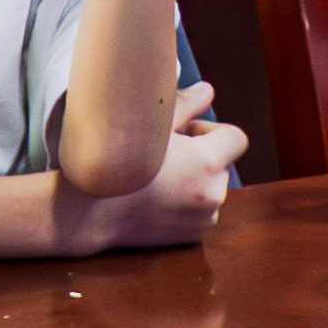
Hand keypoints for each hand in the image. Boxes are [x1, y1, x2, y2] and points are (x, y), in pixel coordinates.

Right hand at [60, 86, 244, 250]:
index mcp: (208, 161)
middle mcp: (213, 192)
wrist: (90, 212)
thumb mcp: (149, 124)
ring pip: (210, 187)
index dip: (212, 131)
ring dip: (194, 180)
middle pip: (222, 163)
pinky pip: (200, 211)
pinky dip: (185, 203)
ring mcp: (204, 217)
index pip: (236, 138)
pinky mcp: (193, 235)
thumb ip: (186, 104)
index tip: (186, 133)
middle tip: (164, 154)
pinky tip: (155, 197)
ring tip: (157, 178)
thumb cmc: (117, 160)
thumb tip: (207, 91)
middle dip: (201, 156)